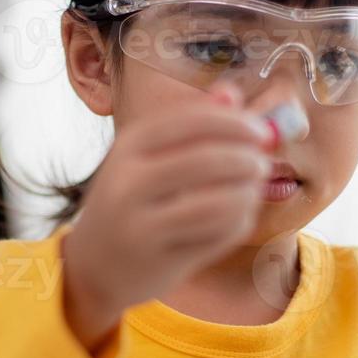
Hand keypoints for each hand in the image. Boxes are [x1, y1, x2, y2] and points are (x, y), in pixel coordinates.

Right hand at [62, 84, 274, 351]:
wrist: (94, 265)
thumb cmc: (132, 201)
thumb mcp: (148, 157)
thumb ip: (190, 124)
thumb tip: (231, 92)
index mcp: (130, 146)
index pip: (192, 120)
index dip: (236, 123)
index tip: (261, 132)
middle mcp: (129, 182)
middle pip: (208, 160)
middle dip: (248, 160)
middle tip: (263, 165)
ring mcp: (142, 223)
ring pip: (219, 203)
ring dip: (248, 194)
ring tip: (252, 192)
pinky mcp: (160, 259)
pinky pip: (217, 236)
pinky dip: (239, 223)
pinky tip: (237, 218)